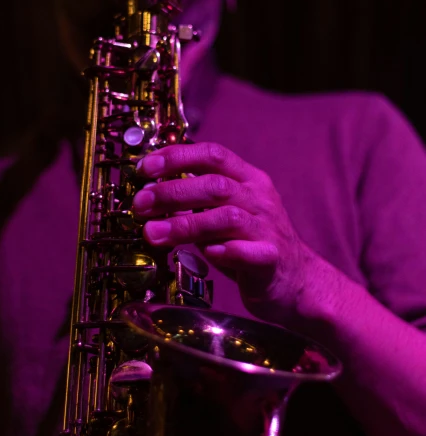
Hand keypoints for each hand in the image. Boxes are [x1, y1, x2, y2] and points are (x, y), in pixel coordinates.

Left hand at [134, 142, 332, 329]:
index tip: (145, 168)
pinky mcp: (272, 259)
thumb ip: (195, 200)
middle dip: (172, 192)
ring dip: (185, 224)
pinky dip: (223, 251)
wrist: (296, 280)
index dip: (177, 157)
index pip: (213, 155)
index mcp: (249, 180)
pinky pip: (247, 252)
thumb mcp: (223, 213)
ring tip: (152, 233)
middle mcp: (260, 199)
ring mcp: (269, 228)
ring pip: (227, 218)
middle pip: (215, 185)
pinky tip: (204, 254)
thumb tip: (149, 193)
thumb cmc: (249, 243)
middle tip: (140, 204)